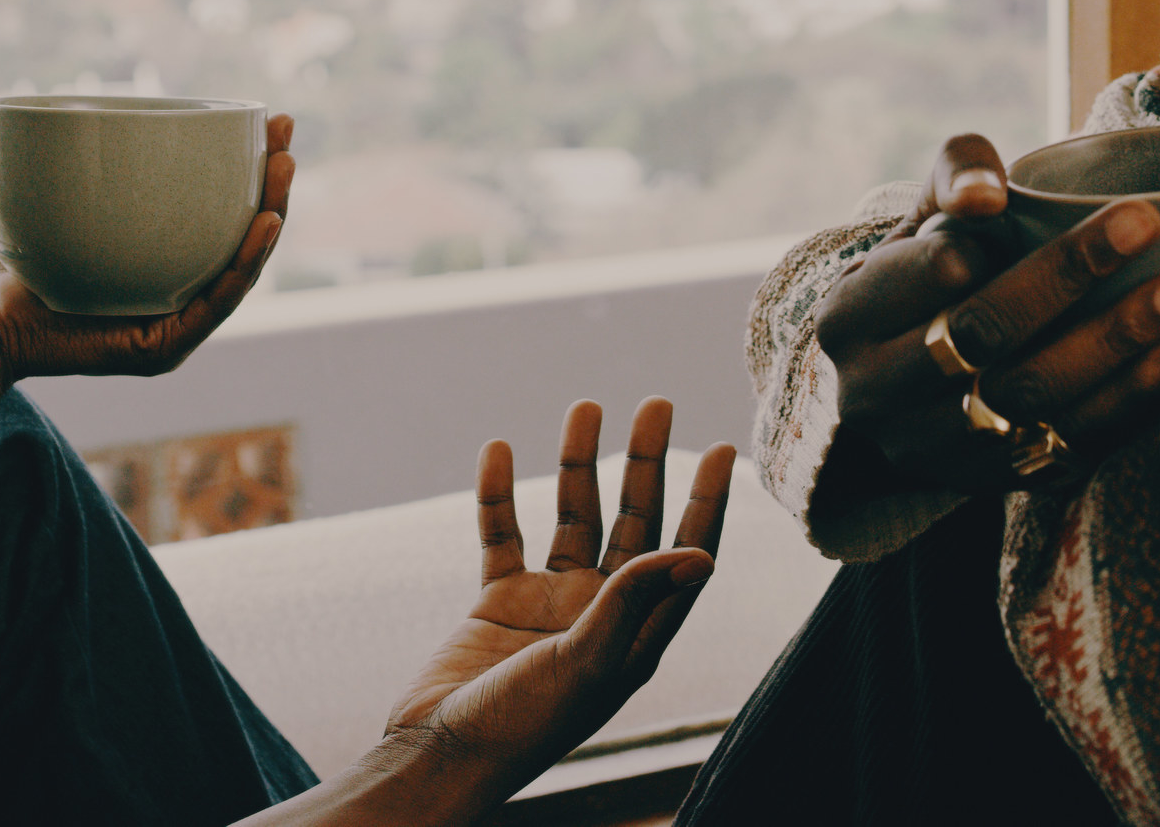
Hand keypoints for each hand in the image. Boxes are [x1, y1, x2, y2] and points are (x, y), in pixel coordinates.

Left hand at [0, 112, 295, 382]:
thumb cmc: (17, 256)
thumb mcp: (70, 191)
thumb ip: (103, 156)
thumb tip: (115, 90)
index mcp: (171, 264)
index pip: (225, 215)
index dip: (254, 171)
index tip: (273, 122)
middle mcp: (180, 297)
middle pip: (243, 240)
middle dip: (274, 187)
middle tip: (286, 139)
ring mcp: (174, 328)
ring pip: (240, 272)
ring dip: (271, 220)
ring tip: (283, 173)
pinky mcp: (160, 351)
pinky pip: (212, 306)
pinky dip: (242, 266)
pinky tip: (262, 227)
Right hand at [381, 399, 733, 793]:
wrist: (438, 755)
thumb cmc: (522, 726)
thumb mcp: (588, 664)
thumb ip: (634, 602)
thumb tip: (702, 554)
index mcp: (637, 638)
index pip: (683, 558)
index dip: (705, 505)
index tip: (720, 448)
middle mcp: (601, 615)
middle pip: (634, 523)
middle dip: (646, 464)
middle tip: (657, 404)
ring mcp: (550, 606)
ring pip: (573, 519)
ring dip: (578, 464)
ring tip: (586, 406)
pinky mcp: (499, 602)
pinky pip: (503, 535)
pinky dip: (499, 494)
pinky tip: (499, 449)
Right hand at [816, 132, 1159, 492]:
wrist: (910, 384)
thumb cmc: (924, 279)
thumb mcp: (920, 221)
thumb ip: (955, 174)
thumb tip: (988, 195)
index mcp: (848, 319)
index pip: (934, 274)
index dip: (996, 241)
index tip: (1058, 210)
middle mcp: (876, 395)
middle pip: (983, 334)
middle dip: (1070, 277)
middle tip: (1146, 224)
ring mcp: (932, 451)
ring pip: (1030, 399)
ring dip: (1117, 345)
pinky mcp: (990, 485)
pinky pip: (1069, 448)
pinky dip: (1131, 402)